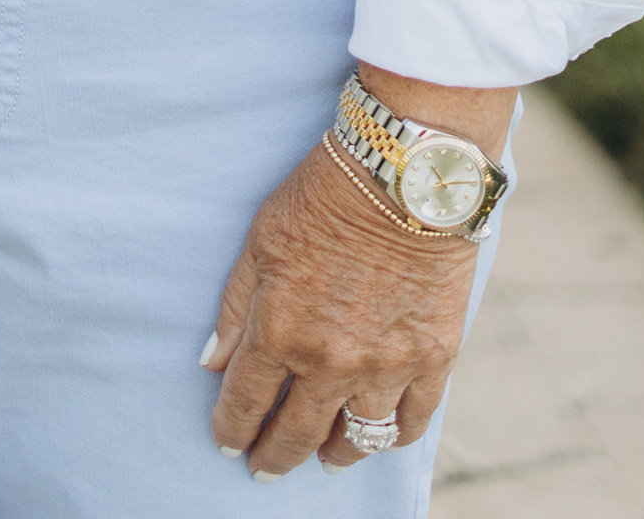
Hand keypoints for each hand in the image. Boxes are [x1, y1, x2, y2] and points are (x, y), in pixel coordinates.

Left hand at [203, 136, 477, 475]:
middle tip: (265, 467)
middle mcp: (331, 362)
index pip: (246, 401)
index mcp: (281, 331)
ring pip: (355, 438)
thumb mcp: (260, 240)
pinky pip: (410, 422)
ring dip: (333, 454)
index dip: (232, 428)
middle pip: (297, 432)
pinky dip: (390, 437)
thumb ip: (235, 306)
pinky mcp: (432, 359)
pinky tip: (376, 435)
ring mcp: (386, 367)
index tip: (227, 442)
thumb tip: (212, 361)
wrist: (402, 176)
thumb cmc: (323, 196)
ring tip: (322, 458)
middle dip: (275, 455)